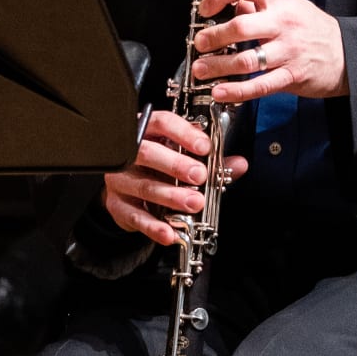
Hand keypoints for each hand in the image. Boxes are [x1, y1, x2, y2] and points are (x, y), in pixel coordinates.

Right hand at [101, 109, 249, 245]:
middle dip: (176, 165)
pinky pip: (135, 217)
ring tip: (193, 203)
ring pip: (144, 186)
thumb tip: (240, 165)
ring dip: (171, 196)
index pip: (162, 123)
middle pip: (148, 153)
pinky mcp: (117, 205)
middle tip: (200, 176)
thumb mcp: (186, 157)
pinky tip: (171, 232)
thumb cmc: (161, 166)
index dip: (184, 133)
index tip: (205, 146)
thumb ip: (213, 160)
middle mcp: (130, 153)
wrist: (128, 188)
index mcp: (149, 132)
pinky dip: (154, 226)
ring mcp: (120, 179)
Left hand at [193, 0, 349, 100]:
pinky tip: (220, 92)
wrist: (348, 54)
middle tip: (199, 43)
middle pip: (240, 26)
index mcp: (280, 1)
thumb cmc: (316, 30)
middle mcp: (282, 23)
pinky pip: (260, 85)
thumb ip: (262, 4)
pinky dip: (236, 90)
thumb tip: (234, 3)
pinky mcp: (292, 75)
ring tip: (201, 70)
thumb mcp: (292, 6)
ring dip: (218, 66)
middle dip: (213, 36)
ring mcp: (288, 51)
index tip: (206, 9)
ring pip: (246, 60)